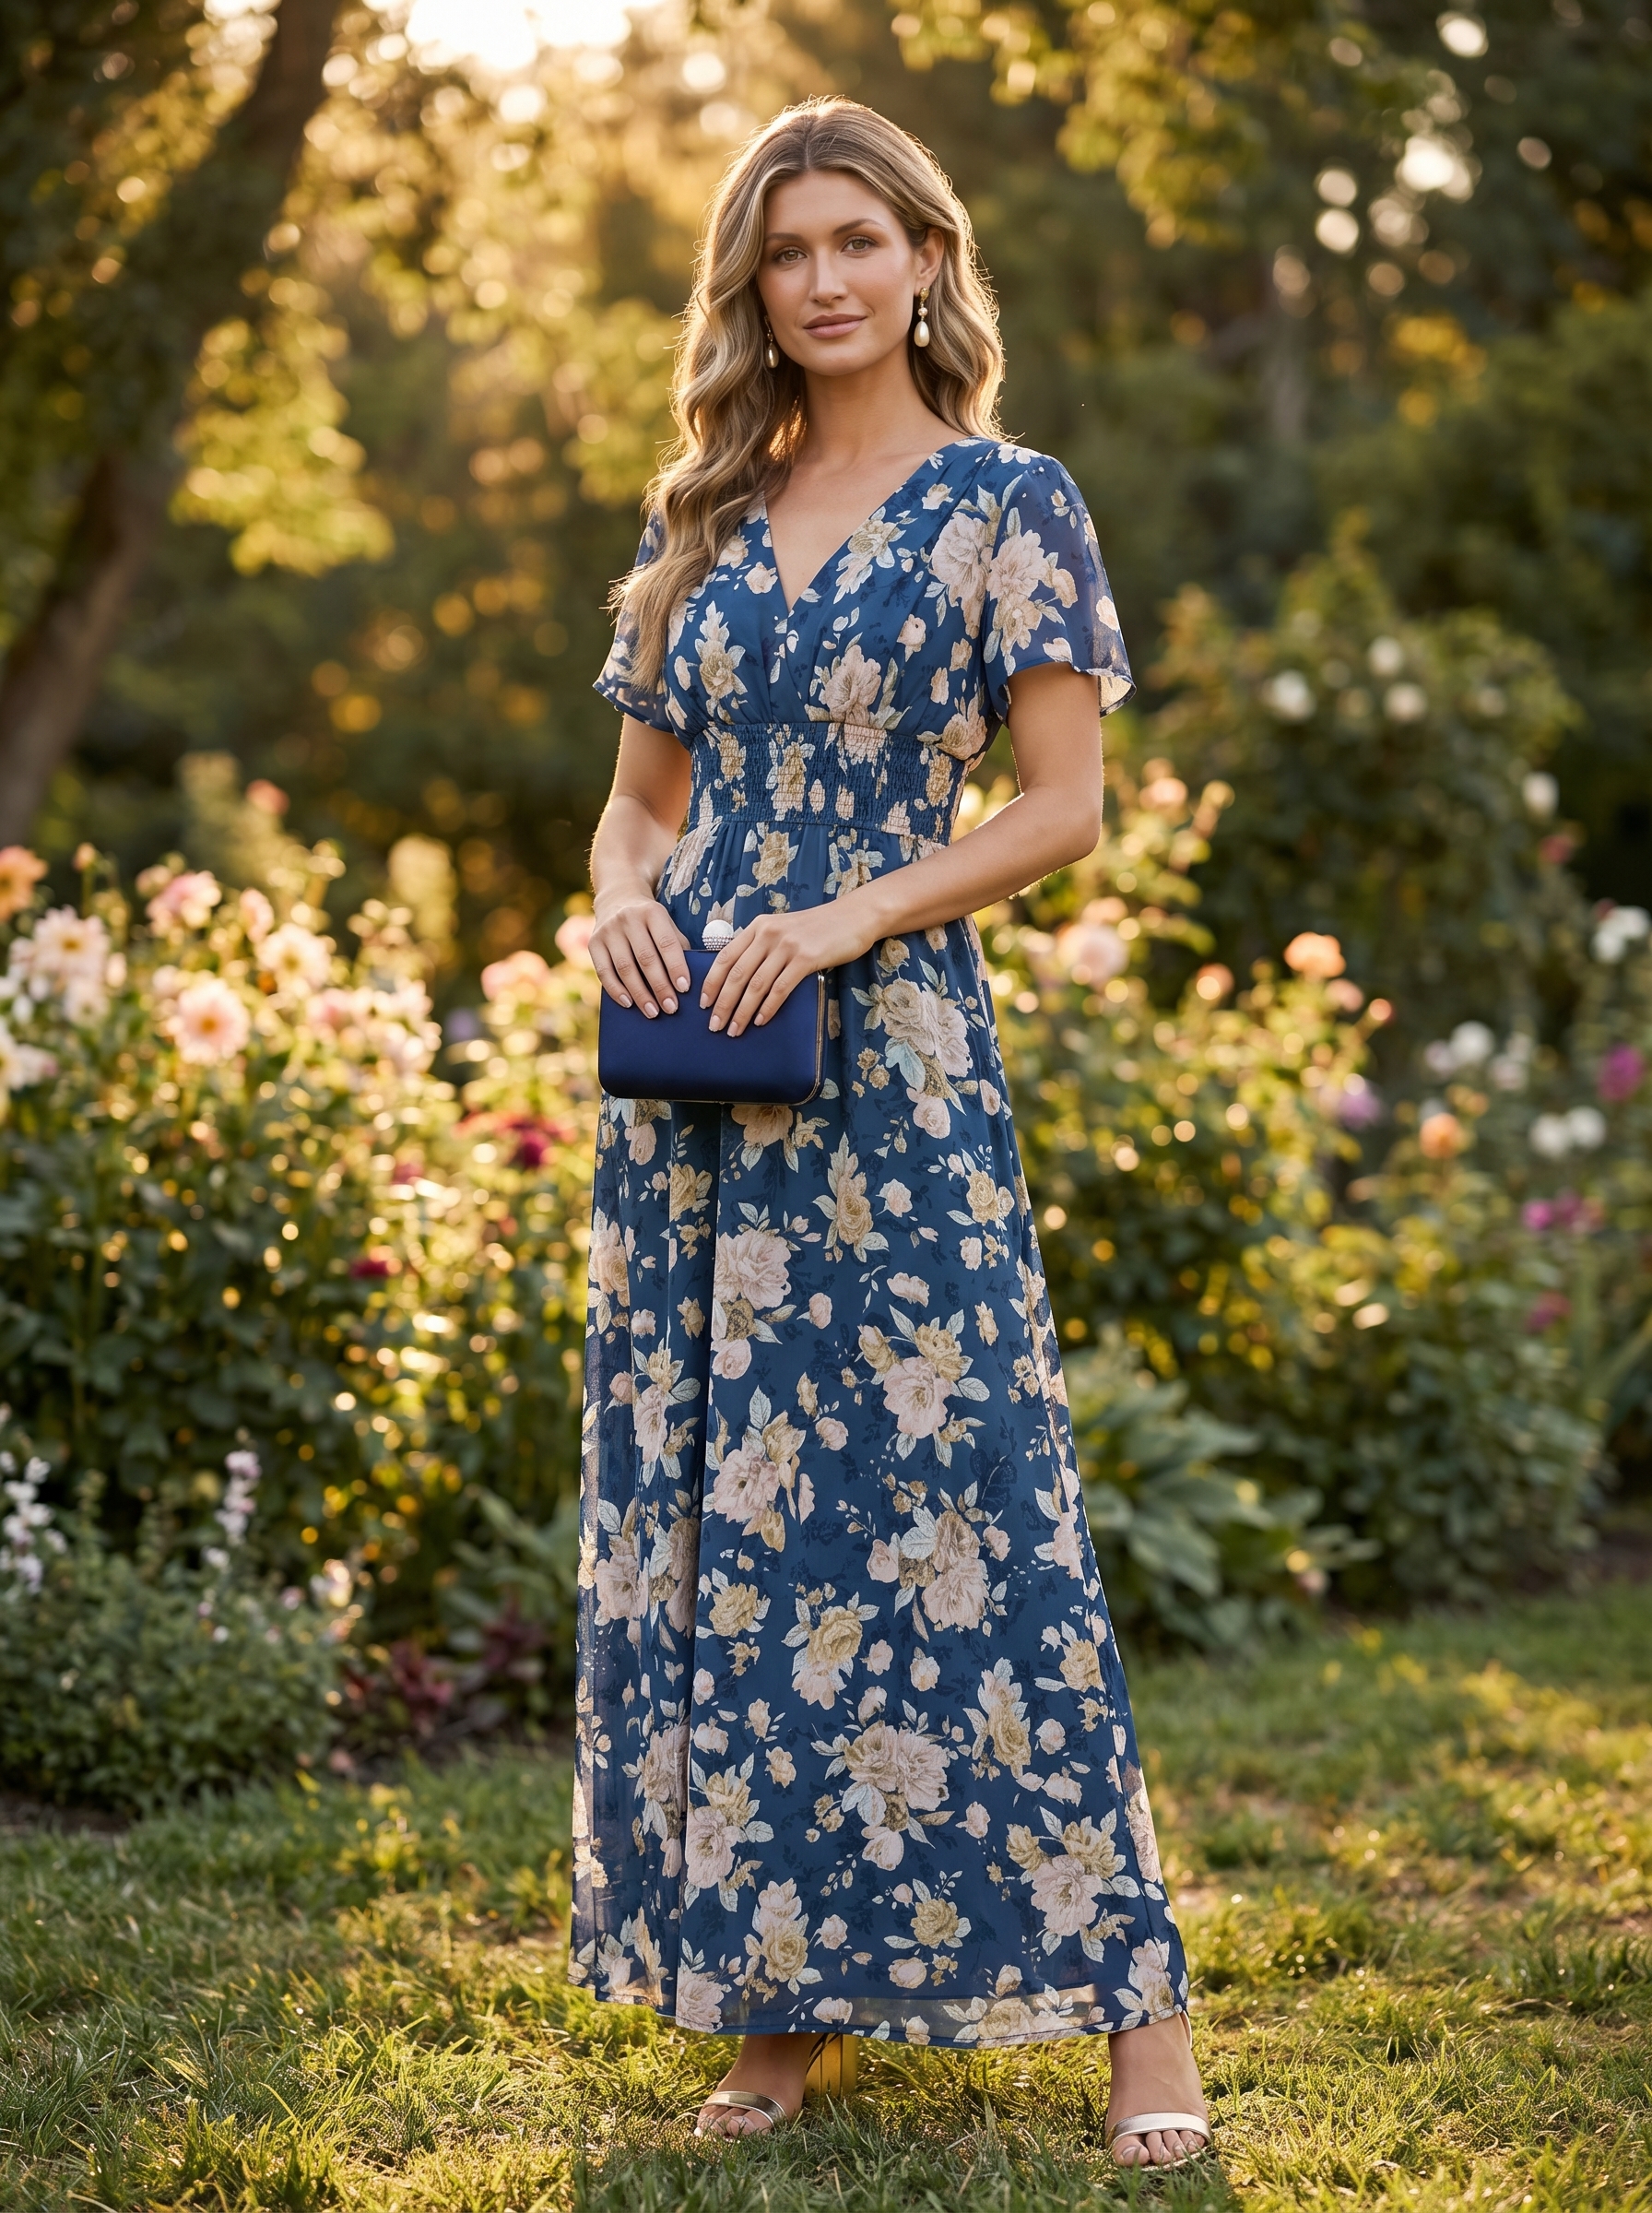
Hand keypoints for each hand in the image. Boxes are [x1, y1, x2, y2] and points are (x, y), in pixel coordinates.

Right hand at [590, 895, 690, 1017]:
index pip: (667, 943)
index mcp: (653, 913)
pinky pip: (604, 971)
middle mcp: (628, 919)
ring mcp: (608, 931)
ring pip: (625, 967)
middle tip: (671, 1008)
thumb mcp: (667, 924)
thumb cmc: (650, 921)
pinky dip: (616, 990)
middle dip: (660, 986)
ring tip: (653, 1011)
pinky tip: (628, 1003)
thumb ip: (677, 946)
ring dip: (640, 993)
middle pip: (645, 958)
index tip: (684, 989)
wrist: (617, 899)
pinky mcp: (593, 942)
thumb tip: (687, 980)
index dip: (676, 967)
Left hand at [701, 901, 876, 1034]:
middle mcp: (768, 934)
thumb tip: (740, 976)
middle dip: (722, 1004)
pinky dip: (768, 1007)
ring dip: (742, 1011)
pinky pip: (780, 988)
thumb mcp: (782, 929)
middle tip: (714, 1026)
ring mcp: (787, 945)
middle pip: (736, 975)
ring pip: (756, 985)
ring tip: (734, 1030)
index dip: (711, 983)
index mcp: (758, 926)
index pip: (725, 957)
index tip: (703, 1004)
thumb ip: (762, 946)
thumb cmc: (818, 928)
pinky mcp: (806, 958)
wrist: (853, 917)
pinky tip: (760, 1021)